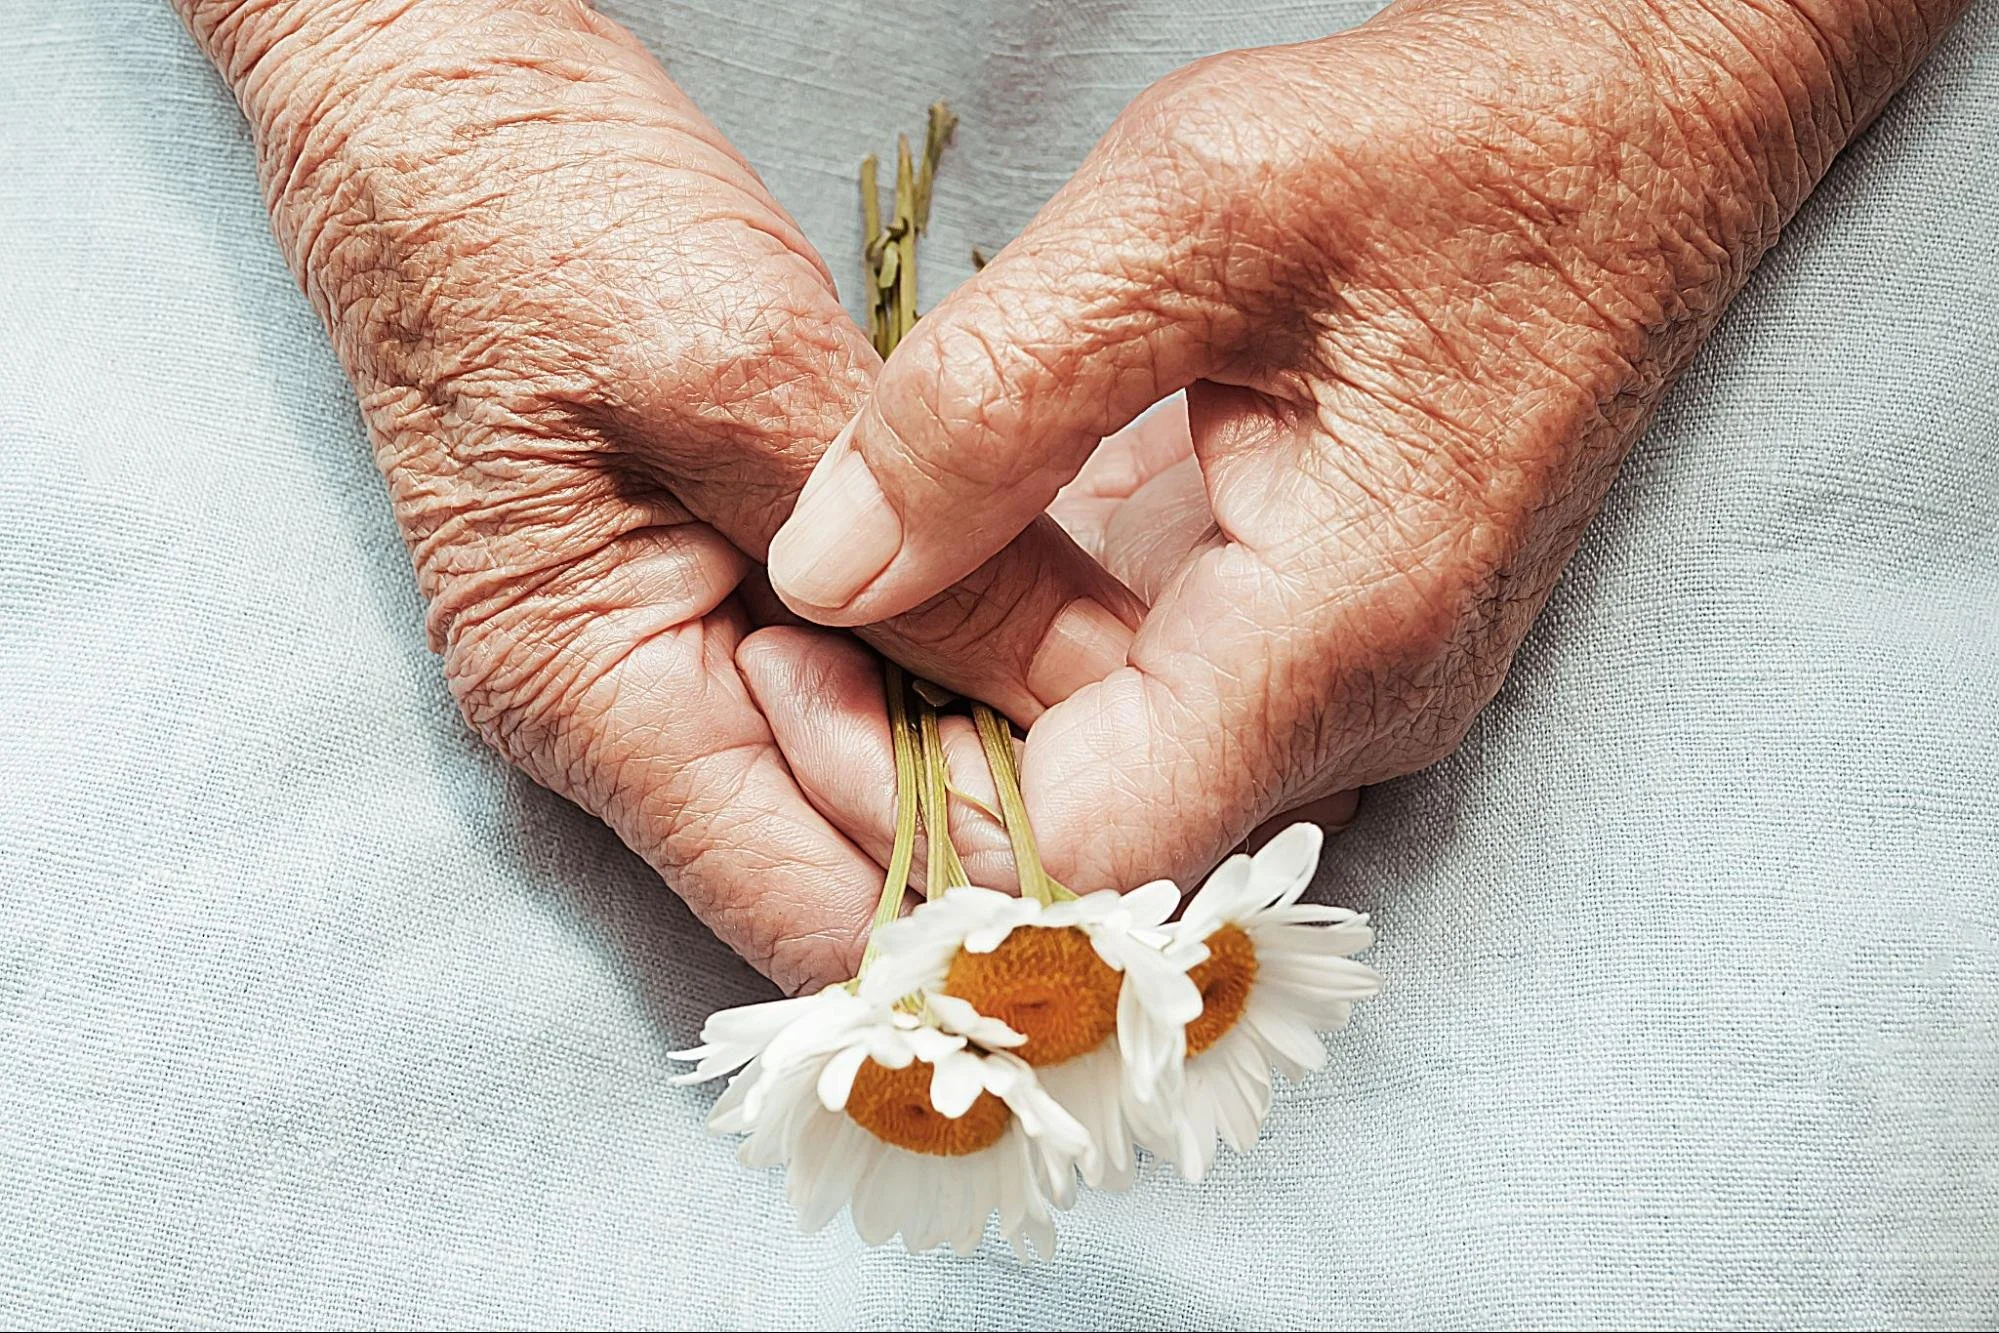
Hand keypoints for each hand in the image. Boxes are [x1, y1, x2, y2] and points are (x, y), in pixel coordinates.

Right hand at [177, 0, 1139, 989]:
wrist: (432, 98)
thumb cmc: (529, 214)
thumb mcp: (741, 379)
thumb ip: (914, 559)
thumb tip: (1099, 703)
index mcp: (593, 701)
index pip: (811, 920)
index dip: (971, 911)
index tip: (1132, 833)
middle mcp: (626, 718)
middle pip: (853, 859)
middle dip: (1004, 812)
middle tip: (1167, 721)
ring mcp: (670, 652)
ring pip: (871, 768)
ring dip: (995, 727)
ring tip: (1132, 657)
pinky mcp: (716, 582)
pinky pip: (861, 670)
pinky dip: (958, 650)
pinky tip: (1056, 601)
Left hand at [767, 0, 1962, 887]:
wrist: (1635, 132)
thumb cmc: (1455, 144)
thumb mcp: (1191, 215)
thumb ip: (989, 400)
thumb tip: (825, 571)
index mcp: (1339, 632)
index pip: (1083, 849)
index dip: (907, 802)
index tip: (788, 669)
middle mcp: (1361, 703)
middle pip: (1086, 842)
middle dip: (907, 774)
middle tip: (778, 646)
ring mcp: (1352, 681)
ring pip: (1112, 782)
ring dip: (958, 718)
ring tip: (829, 608)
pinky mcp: (1328, 634)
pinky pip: (1153, 704)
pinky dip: (1029, 664)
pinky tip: (942, 568)